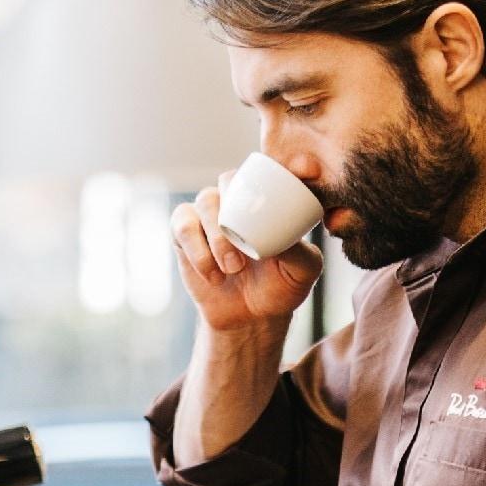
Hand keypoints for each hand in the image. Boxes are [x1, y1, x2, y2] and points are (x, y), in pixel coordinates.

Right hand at [170, 173, 323, 331]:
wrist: (249, 316)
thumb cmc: (280, 287)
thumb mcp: (302, 272)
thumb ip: (300, 251)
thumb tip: (282, 234)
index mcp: (268, 199)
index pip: (269, 172)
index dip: (277, 169)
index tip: (301, 172)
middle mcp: (237, 199)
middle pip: (230, 179)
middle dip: (236, 210)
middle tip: (246, 253)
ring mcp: (209, 213)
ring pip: (206, 200)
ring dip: (217, 236)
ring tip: (231, 269)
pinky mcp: (184, 230)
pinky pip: (183, 225)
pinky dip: (197, 250)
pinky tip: (211, 273)